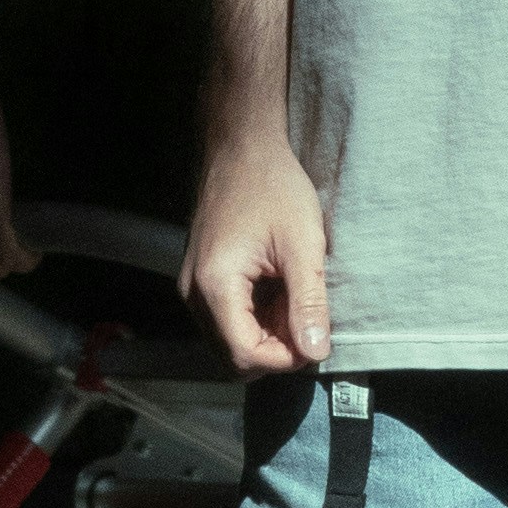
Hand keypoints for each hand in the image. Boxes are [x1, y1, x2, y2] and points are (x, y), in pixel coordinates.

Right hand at [185, 109, 330, 374]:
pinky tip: (279, 292)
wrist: (241, 149)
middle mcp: (193, 292)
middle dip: (275, 350)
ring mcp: (192, 286)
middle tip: (308, 322)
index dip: (284, 359)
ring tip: (294, 301)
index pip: (244, 354)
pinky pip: (225, 319)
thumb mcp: (302, 245)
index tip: (315, 340)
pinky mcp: (199, 279)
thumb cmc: (273, 187)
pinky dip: (255, 319)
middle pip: (232, 355)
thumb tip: (316, 352)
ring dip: (266, 335)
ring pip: (228, 340)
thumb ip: (309, 303)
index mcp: (214, 285)